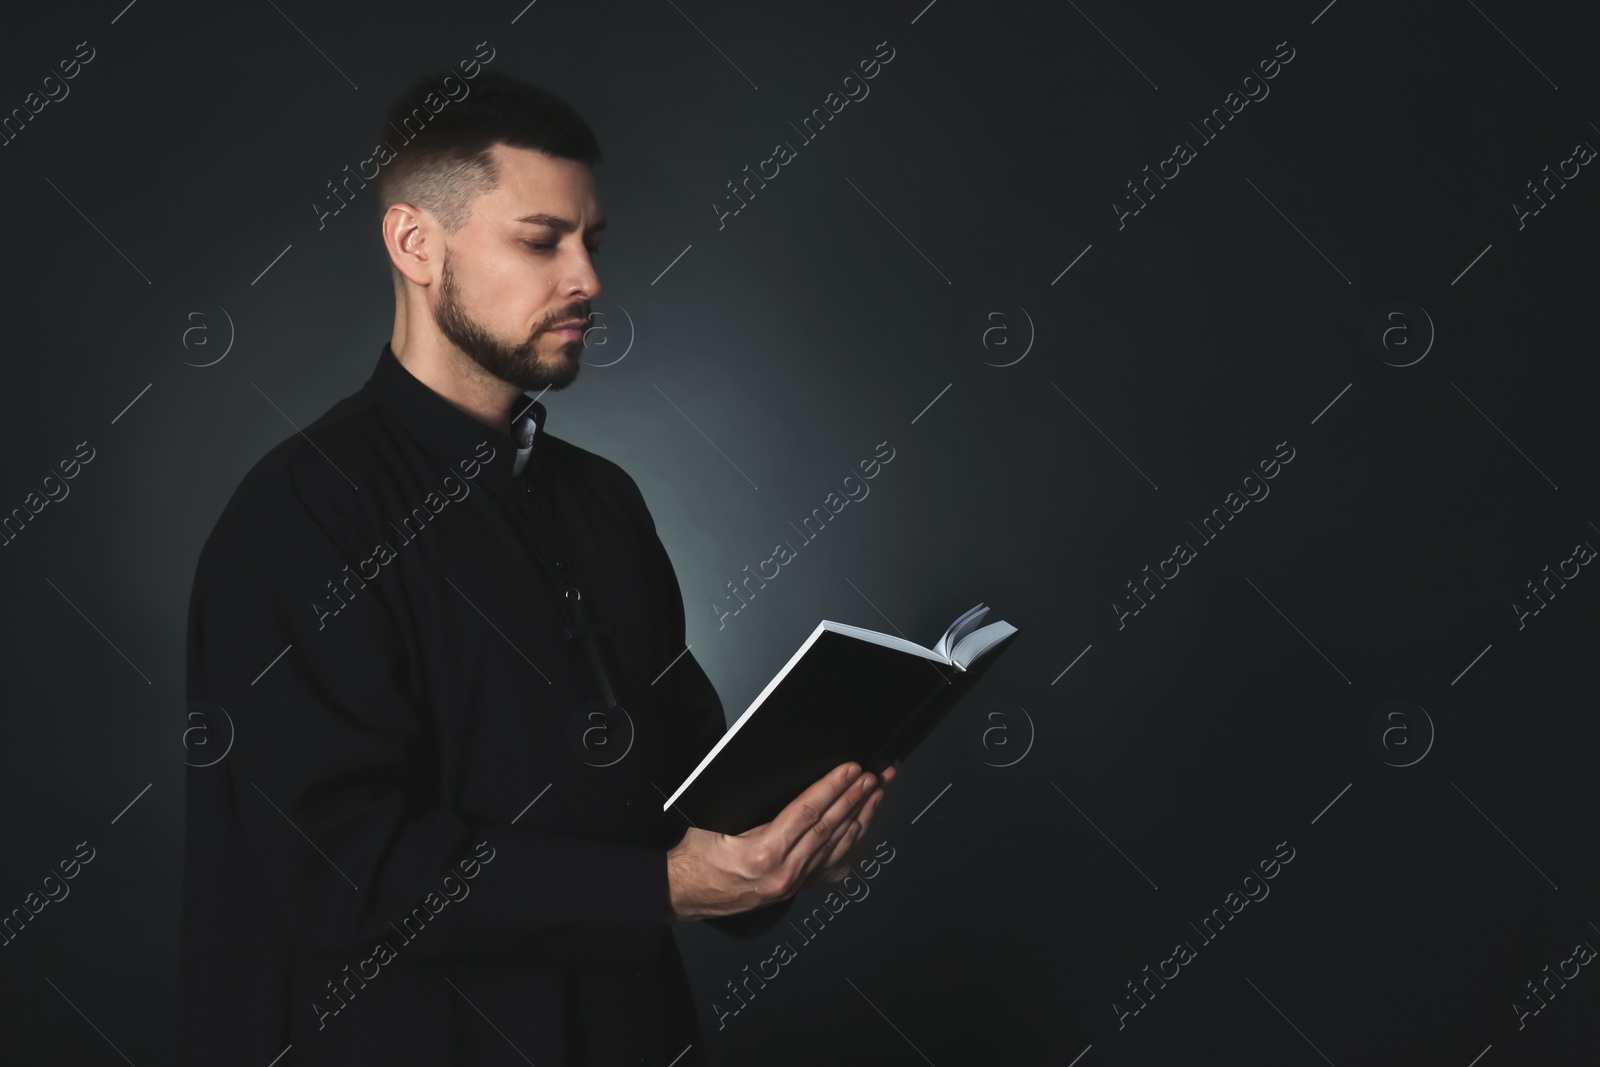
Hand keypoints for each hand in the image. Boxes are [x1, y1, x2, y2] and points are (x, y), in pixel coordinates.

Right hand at [666, 761, 895, 921]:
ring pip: (836, 847)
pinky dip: (850, 845)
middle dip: (856, 798)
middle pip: (829, 828)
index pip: (808, 813)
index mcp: (762, 853)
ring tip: (877, 795)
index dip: (833, 788)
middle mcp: (783, 873)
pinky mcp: (793, 890)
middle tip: (876, 776)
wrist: (681, 893)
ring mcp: (791, 885)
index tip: (851, 770)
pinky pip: (831, 866)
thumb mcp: (715, 821)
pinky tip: (863, 828)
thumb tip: (780, 775)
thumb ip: (751, 804)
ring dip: (861, 818)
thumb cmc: (694, 857)